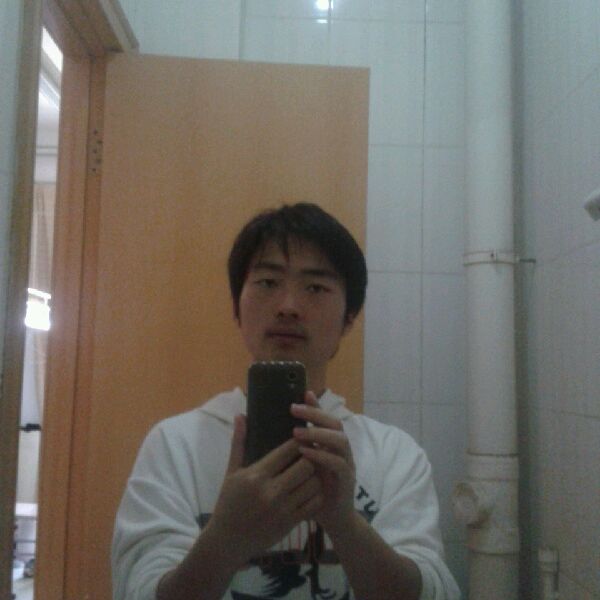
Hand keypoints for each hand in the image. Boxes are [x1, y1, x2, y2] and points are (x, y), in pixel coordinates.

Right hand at [208, 414, 323, 567]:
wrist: (226, 541)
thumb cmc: (228, 503)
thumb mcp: (231, 472)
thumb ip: (239, 443)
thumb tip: (241, 415)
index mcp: (256, 475)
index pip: (288, 450)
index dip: (299, 441)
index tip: (302, 438)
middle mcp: (271, 491)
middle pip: (306, 465)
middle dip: (310, 458)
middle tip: (311, 454)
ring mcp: (282, 509)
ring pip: (313, 484)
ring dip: (315, 475)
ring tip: (313, 470)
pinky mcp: (290, 524)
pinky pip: (314, 504)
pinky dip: (316, 494)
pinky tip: (310, 489)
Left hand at [291, 392, 355, 536]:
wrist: (333, 519)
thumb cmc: (313, 490)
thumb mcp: (301, 466)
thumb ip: (294, 448)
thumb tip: (274, 430)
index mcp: (330, 444)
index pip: (325, 418)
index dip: (316, 406)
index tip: (302, 393)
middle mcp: (341, 450)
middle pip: (335, 423)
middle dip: (315, 414)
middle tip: (294, 409)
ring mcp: (346, 464)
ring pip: (340, 440)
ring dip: (318, 433)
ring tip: (296, 432)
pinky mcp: (347, 480)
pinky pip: (339, 464)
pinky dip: (323, 456)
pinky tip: (306, 453)